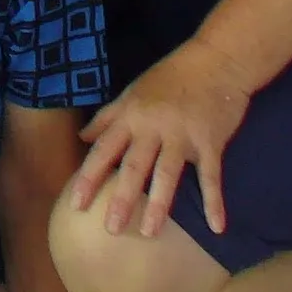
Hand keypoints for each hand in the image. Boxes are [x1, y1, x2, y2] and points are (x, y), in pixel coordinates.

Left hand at [70, 40, 252, 238]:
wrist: (216, 59)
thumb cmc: (171, 77)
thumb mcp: (133, 91)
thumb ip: (108, 116)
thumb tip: (82, 137)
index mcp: (131, 116)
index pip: (104, 150)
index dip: (89, 177)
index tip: (75, 205)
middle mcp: (153, 127)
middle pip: (134, 165)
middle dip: (121, 197)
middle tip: (111, 229)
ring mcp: (182, 134)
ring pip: (167, 172)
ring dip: (159, 203)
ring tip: (150, 232)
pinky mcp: (210, 141)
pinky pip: (211, 175)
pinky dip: (214, 201)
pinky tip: (216, 227)